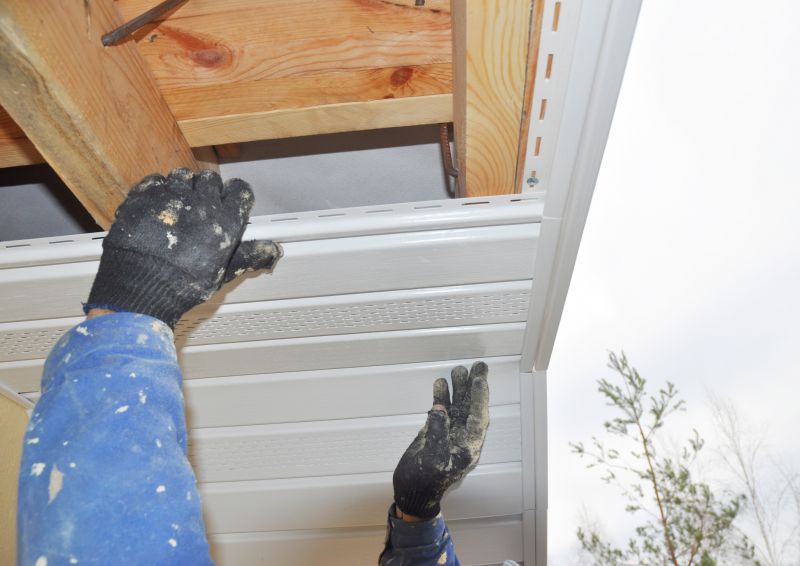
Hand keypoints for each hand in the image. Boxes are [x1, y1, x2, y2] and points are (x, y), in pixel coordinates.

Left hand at [85, 168, 281, 326]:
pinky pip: (155, 180)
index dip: (236, 196)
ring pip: (183, 176)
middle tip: (203, 206)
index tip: (231, 203)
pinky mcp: (144, 197)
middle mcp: (200, 203)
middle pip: (211, 180)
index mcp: (224, 220)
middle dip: (209, 191)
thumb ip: (248, 256)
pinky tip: (158, 204)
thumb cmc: (182, 284)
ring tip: (180, 203)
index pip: (239, 191)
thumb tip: (271, 251)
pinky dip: (158, 188)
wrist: (140, 287)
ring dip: (184, 186)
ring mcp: (170, 197)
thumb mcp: (222, 273)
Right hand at [392, 362, 489, 519]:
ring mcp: (450, 434)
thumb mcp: (432, 459)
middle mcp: (462, 438)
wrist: (411, 493)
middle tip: (479, 365)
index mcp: (468, 448)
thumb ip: (437, 433)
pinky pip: (442, 411)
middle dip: (474, 387)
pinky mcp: (437, 432)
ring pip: (457, 407)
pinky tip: (439, 384)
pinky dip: (441, 398)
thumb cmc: (423, 481)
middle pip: (471, 408)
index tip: (478, 380)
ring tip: (457, 369)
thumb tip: (441, 409)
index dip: (479, 398)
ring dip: (458, 389)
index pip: (479, 418)